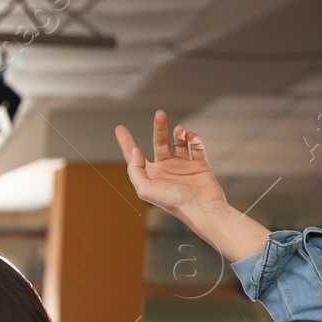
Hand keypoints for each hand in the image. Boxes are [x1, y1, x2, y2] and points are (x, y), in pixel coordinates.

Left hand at [114, 110, 270, 262]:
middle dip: (159, 128)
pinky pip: (197, 147)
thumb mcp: (145, 188)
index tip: (119, 128)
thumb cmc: (173, 201)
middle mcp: (165, 169)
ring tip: (181, 130)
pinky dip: (195, 140)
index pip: (135, 156)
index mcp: (151, 175)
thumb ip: (135, 169)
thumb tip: (135, 151)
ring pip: (178, 142)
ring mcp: (183, 166)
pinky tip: (192, 137)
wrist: (202, 207)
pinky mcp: (200, 165)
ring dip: (179, 133)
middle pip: (159, 142)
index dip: (126, 142)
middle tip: (160, 114)